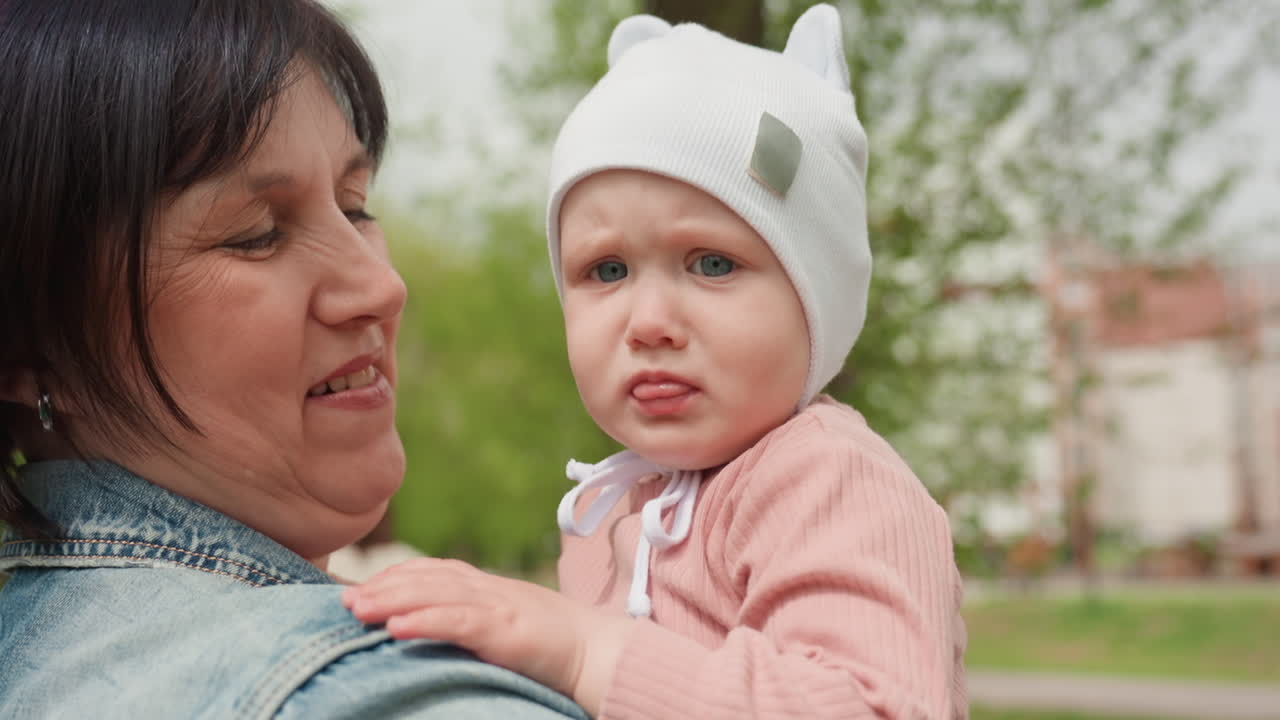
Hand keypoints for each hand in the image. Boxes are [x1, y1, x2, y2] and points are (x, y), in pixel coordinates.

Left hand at [342, 557, 632, 715]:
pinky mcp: (506, 630)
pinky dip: (425, 622)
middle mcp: (487, 588)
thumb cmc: (547, 644)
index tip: (355, 587)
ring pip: (435, 595)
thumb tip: (420, 627)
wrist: (597, 651)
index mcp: (484, 585)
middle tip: (341, 598)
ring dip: (391, 600)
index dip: (392, 576)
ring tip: (356, 609)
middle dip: (381, 586)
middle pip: (425, 578)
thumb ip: (467, 619)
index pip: (430, 571)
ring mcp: (497, 606)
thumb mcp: (501, 624)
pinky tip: (396, 628)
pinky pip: (459, 623)